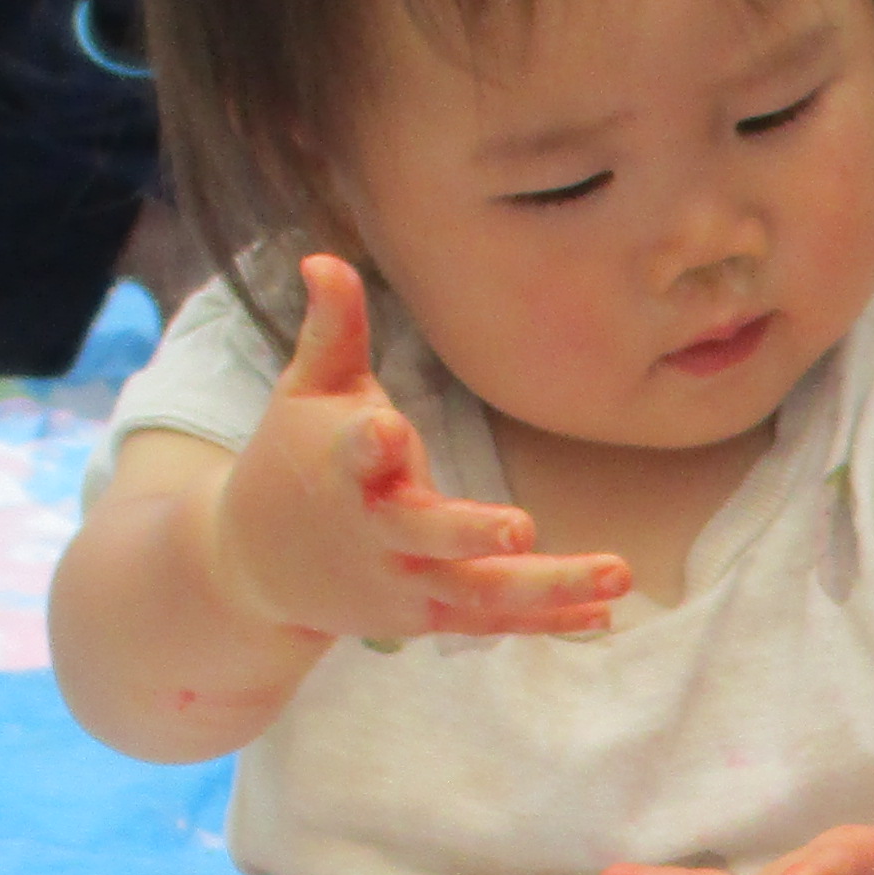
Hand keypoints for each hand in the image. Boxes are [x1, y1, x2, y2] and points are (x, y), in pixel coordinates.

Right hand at [204, 254, 630, 643]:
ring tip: (619, 575)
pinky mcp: (426, 616)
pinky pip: (494, 619)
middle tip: (521, 528)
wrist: (253, 565)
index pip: (353, 454)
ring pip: (477, 591)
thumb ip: (333, 329)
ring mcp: (404, 581)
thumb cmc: (294, 459)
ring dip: (549, 588)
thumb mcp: (306, 390)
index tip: (386, 427)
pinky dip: (548, 620)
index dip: (368, 442)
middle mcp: (376, 532)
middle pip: (426, 535)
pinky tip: (605, 616)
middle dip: (470, 532)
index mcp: (342, 468)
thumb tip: (324, 255)